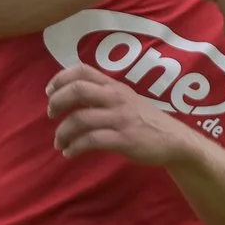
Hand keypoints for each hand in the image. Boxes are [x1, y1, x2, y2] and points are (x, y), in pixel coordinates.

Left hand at [47, 65, 189, 166]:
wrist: (175, 140)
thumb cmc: (146, 120)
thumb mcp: (126, 99)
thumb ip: (103, 95)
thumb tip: (72, 98)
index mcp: (114, 86)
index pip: (82, 70)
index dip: (60, 78)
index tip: (49, 91)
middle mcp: (116, 98)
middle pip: (77, 90)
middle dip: (57, 102)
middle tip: (50, 115)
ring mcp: (120, 118)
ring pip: (80, 119)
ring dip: (62, 132)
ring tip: (58, 143)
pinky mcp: (124, 139)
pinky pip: (91, 141)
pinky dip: (75, 148)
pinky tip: (70, 153)